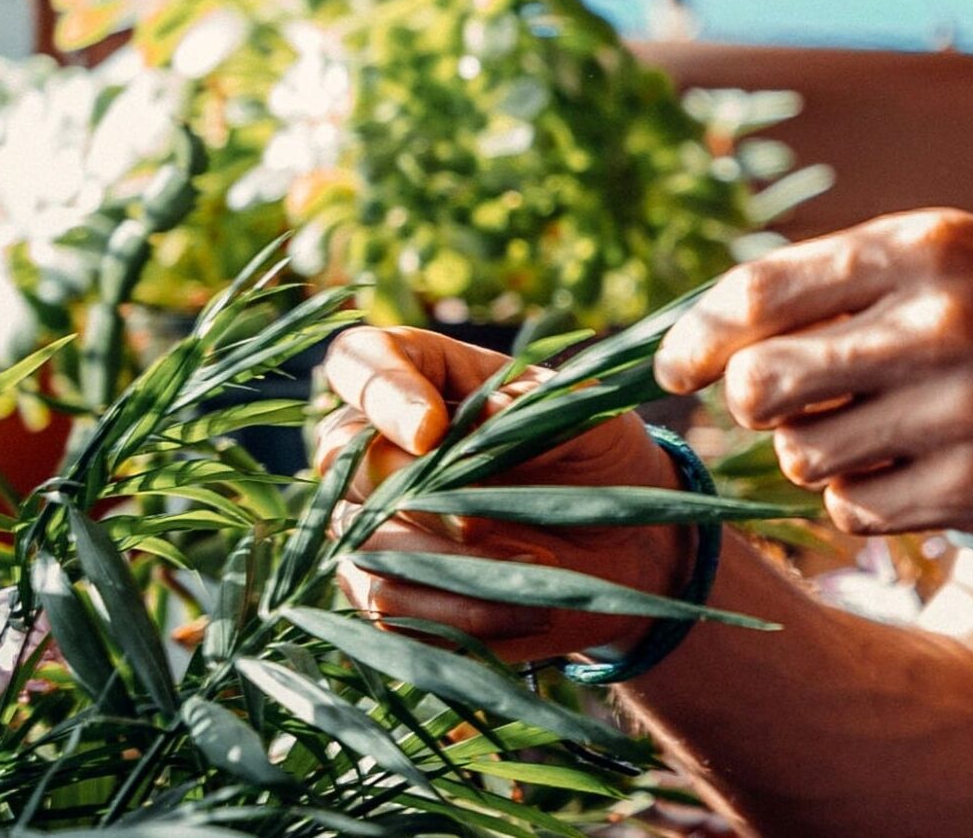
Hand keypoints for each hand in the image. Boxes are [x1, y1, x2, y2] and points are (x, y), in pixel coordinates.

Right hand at [313, 326, 690, 664]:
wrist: (624, 539)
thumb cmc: (596, 454)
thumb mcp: (586, 417)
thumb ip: (536, 406)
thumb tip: (484, 413)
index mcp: (424, 377)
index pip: (358, 359)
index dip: (380, 391)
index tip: (432, 431)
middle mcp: (381, 447)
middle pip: (348, 460)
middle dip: (422, 495)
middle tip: (486, 521)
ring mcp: (374, 523)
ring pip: (367, 542)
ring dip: (453, 562)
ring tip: (536, 560)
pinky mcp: (388, 592)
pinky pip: (389, 607)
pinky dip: (459, 611)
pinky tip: (524, 608)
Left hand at [653, 209, 972, 538]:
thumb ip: (870, 277)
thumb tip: (737, 325)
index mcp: (928, 245)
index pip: (760, 291)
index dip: (696, 334)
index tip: (672, 364)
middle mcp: (934, 322)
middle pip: (762, 383)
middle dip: (754, 402)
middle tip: (784, 406)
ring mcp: (956, 411)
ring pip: (806, 455)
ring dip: (818, 453)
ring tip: (872, 433)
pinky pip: (861, 510)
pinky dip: (864, 501)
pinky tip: (908, 473)